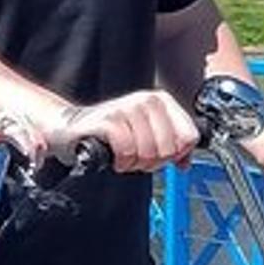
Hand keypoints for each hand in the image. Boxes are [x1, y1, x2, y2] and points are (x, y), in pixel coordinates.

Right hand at [48, 89, 198, 173]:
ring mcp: (127, 107)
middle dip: (154, 162)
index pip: (189, 136)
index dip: (177, 155)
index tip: (162, 157)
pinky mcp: (109, 120)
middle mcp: (147, 99)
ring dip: (136, 164)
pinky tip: (115, 158)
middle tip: (138, 160)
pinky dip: (122, 162)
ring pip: (149, 151)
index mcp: (162, 101)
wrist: (73, 130)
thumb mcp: (148, 137)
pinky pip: (127, 150)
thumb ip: (172, 147)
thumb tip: (185, 164)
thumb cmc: (112, 134)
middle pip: (170, 147)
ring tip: (125, 158)